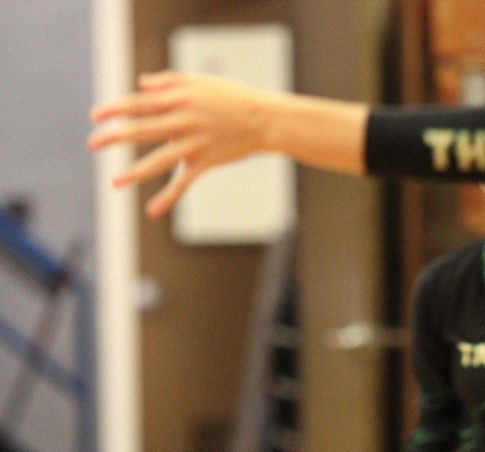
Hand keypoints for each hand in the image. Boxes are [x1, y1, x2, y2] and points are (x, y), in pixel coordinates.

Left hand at [89, 71, 279, 218]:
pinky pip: (184, 182)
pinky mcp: (207, 161)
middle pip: (145, 129)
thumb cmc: (234, 98)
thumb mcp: (201, 83)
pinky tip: (152, 211)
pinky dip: (169, 197)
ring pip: (161, 160)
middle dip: (117, 136)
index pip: (141, 103)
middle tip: (93, 144)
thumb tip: (142, 85)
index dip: (117, 109)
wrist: (266, 119)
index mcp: (181, 99)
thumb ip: (170, 81)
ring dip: (136, 172)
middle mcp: (186, 121)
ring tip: (115, 182)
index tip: (96, 116)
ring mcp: (196, 143)